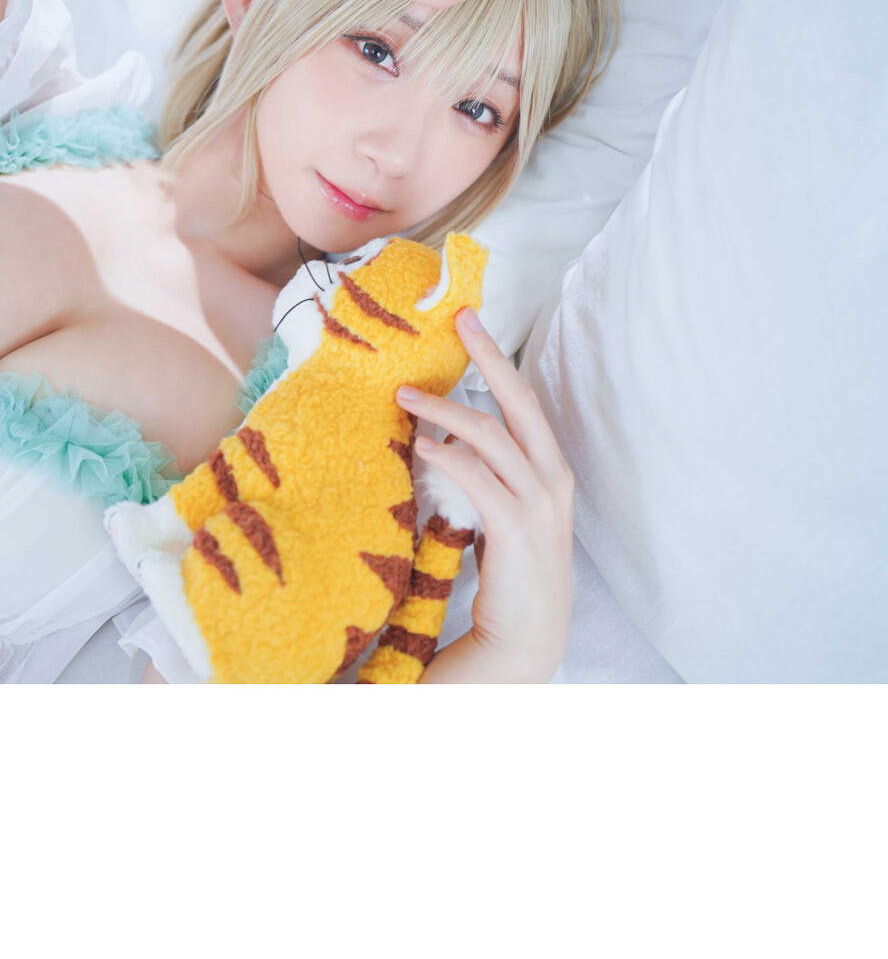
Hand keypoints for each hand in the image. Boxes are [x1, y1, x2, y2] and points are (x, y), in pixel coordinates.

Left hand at [395, 307, 573, 682]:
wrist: (528, 636)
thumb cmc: (511, 574)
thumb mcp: (504, 513)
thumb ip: (486, 475)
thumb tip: (441, 438)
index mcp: (551, 470)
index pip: (524, 401)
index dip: (497, 360)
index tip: (470, 322)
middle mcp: (552, 478)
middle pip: (518, 400)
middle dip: (487, 356)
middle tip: (458, 321)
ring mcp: (540, 502)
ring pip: (491, 434)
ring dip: (444, 409)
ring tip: (405, 397)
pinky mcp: (518, 527)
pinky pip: (479, 477)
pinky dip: (448, 455)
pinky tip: (422, 447)